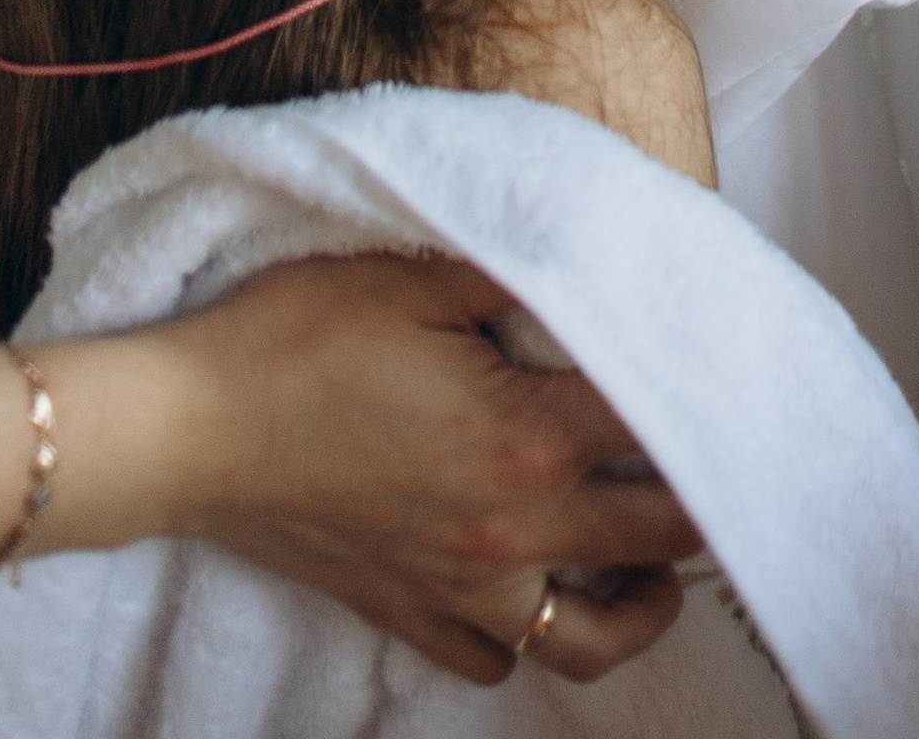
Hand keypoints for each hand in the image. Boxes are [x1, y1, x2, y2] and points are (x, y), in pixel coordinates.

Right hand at [141, 253, 694, 682]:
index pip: (658, 424)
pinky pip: (498, 662)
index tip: (730, 368)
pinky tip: (539, 585)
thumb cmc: (296, 336)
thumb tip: (598, 257)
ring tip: (656, 560)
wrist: (188, 429)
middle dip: (703, 503)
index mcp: (526, 439)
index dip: (705, 391)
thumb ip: (519, 269)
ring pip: (589, 640)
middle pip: (658, 541)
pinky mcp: (409, 614)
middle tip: (719, 460)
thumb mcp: (416, 274)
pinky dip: (532, 635)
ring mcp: (462, 588)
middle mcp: (512, 532)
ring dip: (639, 603)